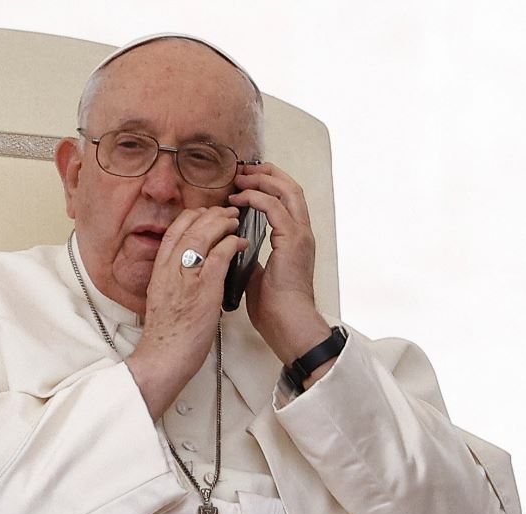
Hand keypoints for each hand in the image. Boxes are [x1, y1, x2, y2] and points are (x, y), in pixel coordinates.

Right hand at [126, 206, 248, 418]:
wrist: (163, 358)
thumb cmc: (167, 336)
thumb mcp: (162, 300)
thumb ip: (174, 283)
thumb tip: (190, 274)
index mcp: (159, 271)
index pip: (172, 231)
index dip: (191, 217)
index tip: (205, 215)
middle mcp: (170, 268)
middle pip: (188, 226)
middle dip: (210, 214)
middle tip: (227, 213)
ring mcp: (186, 277)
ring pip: (204, 234)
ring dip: (223, 223)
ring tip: (237, 222)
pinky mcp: (204, 288)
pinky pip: (220, 254)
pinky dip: (232, 244)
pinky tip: (242, 243)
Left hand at [229, 162, 331, 364]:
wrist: (287, 322)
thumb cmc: (273, 306)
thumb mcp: (257, 272)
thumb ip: (250, 255)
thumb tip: (233, 246)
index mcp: (295, 239)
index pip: (285, 199)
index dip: (267, 184)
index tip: (243, 181)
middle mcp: (302, 232)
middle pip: (290, 187)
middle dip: (266, 173)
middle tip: (242, 170)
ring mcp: (300, 235)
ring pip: (287, 191)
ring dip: (262, 180)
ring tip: (240, 178)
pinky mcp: (293, 240)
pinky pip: (275, 208)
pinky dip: (257, 198)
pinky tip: (240, 198)